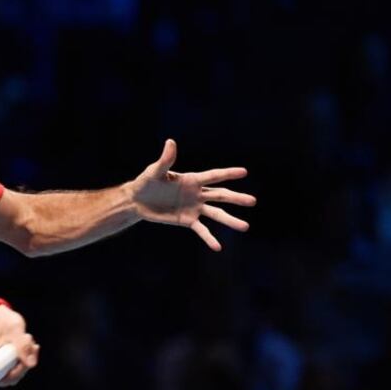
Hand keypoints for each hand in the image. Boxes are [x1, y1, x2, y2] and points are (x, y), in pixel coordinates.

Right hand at [0, 305, 38, 386]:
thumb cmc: (1, 320)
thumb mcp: (14, 329)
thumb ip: (23, 346)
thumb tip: (31, 364)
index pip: (0, 379)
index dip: (16, 373)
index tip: (25, 360)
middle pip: (10, 377)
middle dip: (25, 363)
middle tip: (31, 346)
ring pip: (15, 371)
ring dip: (26, 358)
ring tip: (27, 340)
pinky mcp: (3, 362)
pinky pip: (16, 366)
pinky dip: (25, 356)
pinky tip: (28, 344)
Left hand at [130, 139, 256, 250]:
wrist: (137, 201)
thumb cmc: (146, 182)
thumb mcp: (155, 171)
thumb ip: (166, 160)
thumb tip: (170, 142)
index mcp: (192, 180)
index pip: (213, 176)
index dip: (228, 174)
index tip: (244, 172)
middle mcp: (197, 194)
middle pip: (220, 195)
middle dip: (236, 198)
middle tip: (253, 201)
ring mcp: (194, 208)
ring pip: (216, 214)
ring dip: (230, 220)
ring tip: (245, 227)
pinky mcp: (187, 220)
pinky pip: (201, 230)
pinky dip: (209, 238)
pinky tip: (218, 247)